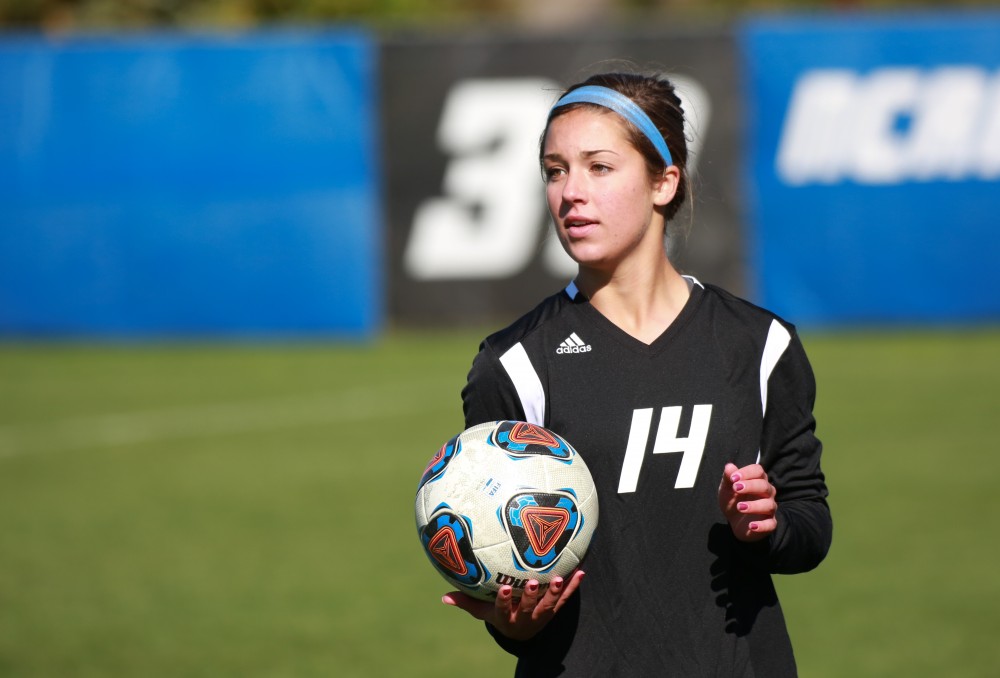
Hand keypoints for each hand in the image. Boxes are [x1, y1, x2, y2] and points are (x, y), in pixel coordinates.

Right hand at [441, 570, 584, 640]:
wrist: (523, 634)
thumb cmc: (500, 616)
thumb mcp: (483, 612)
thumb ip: (466, 603)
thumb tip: (444, 597)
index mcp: (507, 617)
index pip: (504, 609)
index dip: (504, 600)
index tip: (504, 588)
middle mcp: (526, 617)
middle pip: (530, 607)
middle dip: (532, 596)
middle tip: (534, 582)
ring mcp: (543, 614)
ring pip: (551, 604)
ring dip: (556, 592)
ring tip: (560, 579)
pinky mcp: (555, 610)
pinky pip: (566, 599)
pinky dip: (574, 586)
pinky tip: (582, 572)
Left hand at [719, 462, 776, 541]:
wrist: (734, 522)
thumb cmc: (733, 500)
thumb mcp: (726, 489)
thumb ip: (728, 478)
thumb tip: (729, 466)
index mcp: (757, 481)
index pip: (758, 471)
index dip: (747, 472)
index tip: (733, 478)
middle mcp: (767, 493)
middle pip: (764, 486)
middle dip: (750, 486)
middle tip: (736, 489)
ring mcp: (769, 509)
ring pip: (769, 505)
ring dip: (754, 506)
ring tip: (739, 507)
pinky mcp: (769, 524)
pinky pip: (771, 524)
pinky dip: (762, 525)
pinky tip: (751, 525)